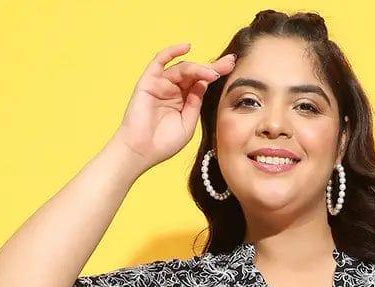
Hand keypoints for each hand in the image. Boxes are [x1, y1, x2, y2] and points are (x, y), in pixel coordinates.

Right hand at [114, 42, 236, 169]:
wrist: (141, 151)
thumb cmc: (163, 143)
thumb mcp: (187, 124)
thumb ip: (195, 103)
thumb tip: (203, 82)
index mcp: (184, 101)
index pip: (202, 83)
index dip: (216, 74)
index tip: (232, 67)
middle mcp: (173, 90)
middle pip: (194, 73)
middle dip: (212, 67)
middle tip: (229, 62)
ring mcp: (161, 84)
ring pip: (182, 69)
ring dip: (198, 68)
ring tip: (212, 73)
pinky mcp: (149, 81)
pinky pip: (160, 60)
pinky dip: (172, 51)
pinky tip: (186, 47)